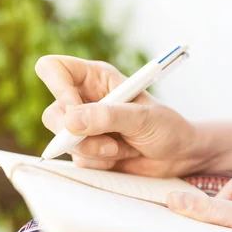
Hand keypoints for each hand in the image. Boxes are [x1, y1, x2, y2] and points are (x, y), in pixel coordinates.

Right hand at [36, 56, 209, 176]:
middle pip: (52, 113)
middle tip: (106, 141)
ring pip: (63, 141)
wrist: (179, 156)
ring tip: (121, 147)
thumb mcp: (142, 117)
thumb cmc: (166, 127)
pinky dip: (99, 162)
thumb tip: (70, 121)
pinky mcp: (87, 151)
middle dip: (73, 132)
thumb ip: (107, 116)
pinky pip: (77, 160)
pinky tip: (120, 155)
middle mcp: (84, 100)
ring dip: (93, 149)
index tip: (75, 109)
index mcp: (95, 78)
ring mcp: (83, 127)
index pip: (53, 69)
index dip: (57, 88)